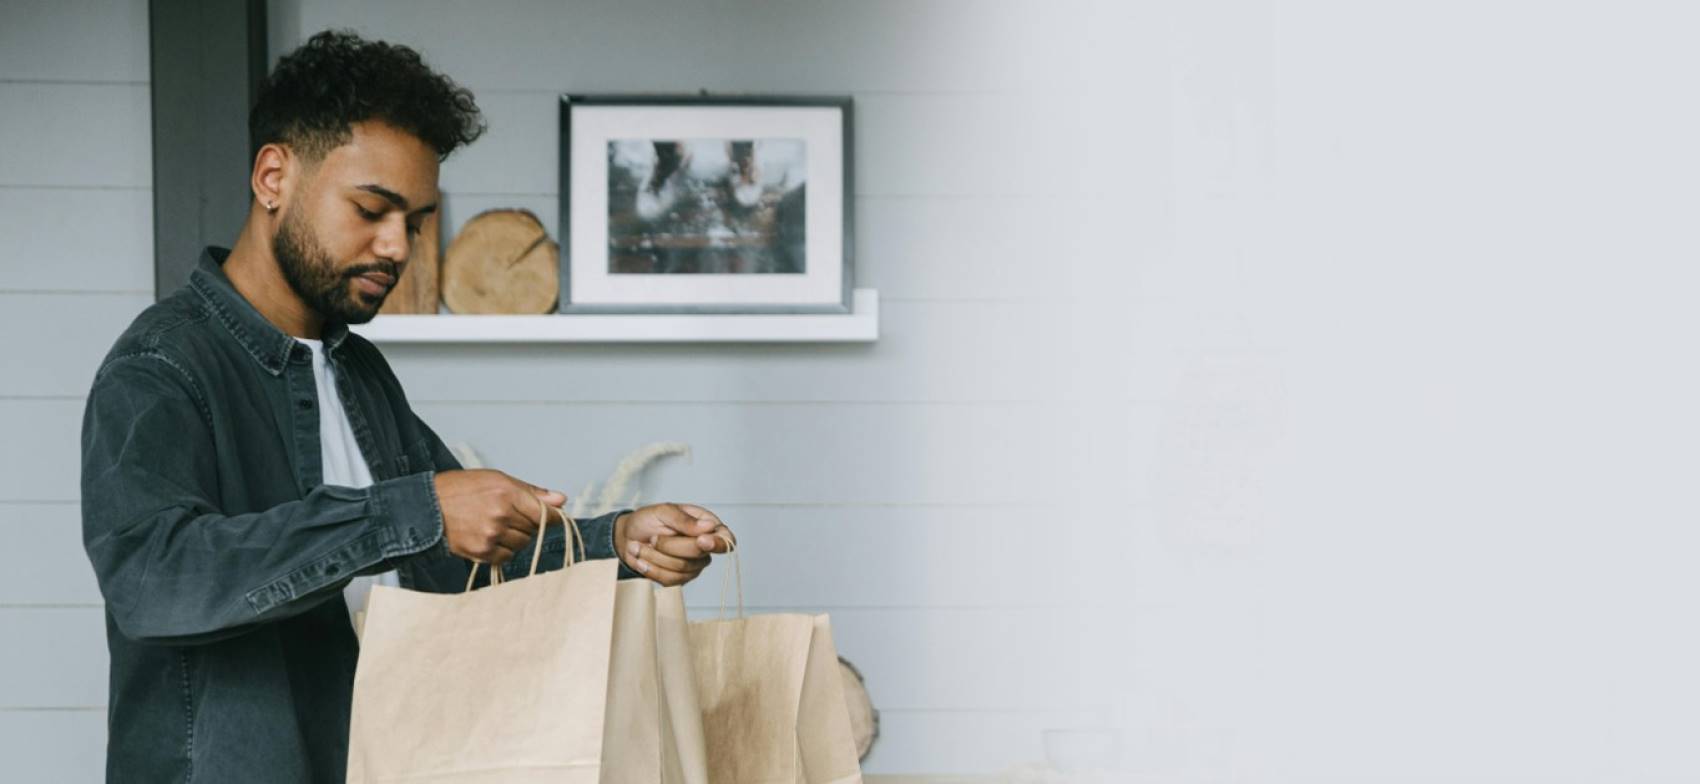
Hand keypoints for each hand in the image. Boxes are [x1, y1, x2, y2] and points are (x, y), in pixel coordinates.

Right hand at [432, 469, 563, 563]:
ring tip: (495, 525)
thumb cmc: (461, 489)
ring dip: (515, 538)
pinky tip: (489, 538)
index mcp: (507, 493)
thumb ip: (531, 492)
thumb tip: (561, 500)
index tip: (551, 518)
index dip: (551, 517)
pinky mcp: (481, 552)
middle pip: (534, 529)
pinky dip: (503, 550)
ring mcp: (491, 536)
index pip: (545, 513)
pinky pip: (507, 557)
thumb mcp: (496, 479)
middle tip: (507, 515)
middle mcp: (501, 515)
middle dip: (526, 524)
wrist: (426, 507)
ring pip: (522, 544)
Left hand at [614, 503, 734, 585]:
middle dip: (669, 546)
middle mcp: (704, 547)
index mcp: (706, 525)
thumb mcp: (662, 511)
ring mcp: (694, 565)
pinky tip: (643, 559)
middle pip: (698, 554)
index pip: (725, 538)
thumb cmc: (647, 521)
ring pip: (682, 569)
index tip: (703, 541)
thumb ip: (684, 520)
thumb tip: (709, 526)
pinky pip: (671, 580)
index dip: (718, 543)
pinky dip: (652, 569)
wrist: (628, 538)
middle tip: (653, 537)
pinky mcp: (680, 579)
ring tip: (643, 546)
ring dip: (656, 557)